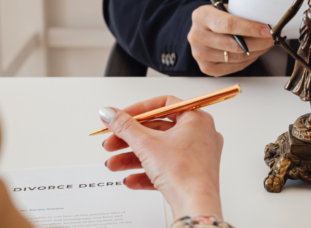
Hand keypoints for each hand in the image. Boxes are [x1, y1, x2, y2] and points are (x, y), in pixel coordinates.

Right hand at [100, 96, 223, 218]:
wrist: (195, 205)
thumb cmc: (184, 172)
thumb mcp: (146, 144)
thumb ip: (124, 126)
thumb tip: (110, 113)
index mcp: (196, 119)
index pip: (164, 105)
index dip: (138, 110)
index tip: (120, 117)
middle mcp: (200, 135)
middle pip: (157, 130)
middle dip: (130, 139)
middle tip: (111, 142)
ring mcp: (197, 156)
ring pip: (159, 151)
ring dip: (132, 157)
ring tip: (113, 164)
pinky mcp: (191, 174)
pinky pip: (165, 168)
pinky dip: (146, 172)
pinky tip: (130, 179)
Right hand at [188, 4, 273, 75]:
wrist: (202, 29)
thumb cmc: (218, 18)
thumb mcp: (225, 9)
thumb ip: (241, 15)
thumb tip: (266, 24)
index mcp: (201, 16)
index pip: (229, 24)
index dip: (251, 28)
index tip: (267, 30)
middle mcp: (197, 36)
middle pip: (235, 44)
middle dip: (259, 42)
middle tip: (272, 39)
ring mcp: (200, 54)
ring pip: (237, 57)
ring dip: (256, 52)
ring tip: (265, 45)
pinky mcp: (206, 67)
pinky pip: (234, 66)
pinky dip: (248, 60)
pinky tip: (254, 52)